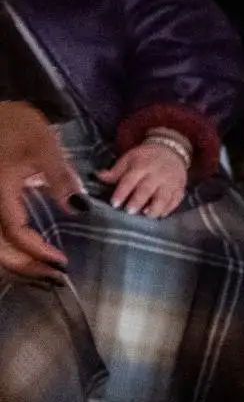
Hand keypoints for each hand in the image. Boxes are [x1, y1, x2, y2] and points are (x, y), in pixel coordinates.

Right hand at [0, 102, 77, 281]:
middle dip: (24, 265)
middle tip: (55, 276)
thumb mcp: (43, 147)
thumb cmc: (18, 126)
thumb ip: (59, 177)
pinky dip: (13, 244)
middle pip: (0, 246)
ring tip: (45, 268)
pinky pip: (0, 230)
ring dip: (17, 259)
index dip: (36, 250)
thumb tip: (78, 207)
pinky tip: (32, 248)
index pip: (15, 233)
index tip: (61, 262)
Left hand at [99, 140, 187, 218]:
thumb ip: (116, 170)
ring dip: (155, 208)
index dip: (122, 192)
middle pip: (148, 189)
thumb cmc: (146, 157)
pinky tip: (160, 215)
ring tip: (146, 215)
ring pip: (164, 196)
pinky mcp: (180, 187)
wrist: (172, 150)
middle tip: (129, 212)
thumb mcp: (130, 158)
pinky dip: (169, 208)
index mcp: (143, 165)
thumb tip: (99, 176)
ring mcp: (171, 181)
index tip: (114, 203)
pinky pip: (176, 200)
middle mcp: (158, 174)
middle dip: (138, 201)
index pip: (131, 179)